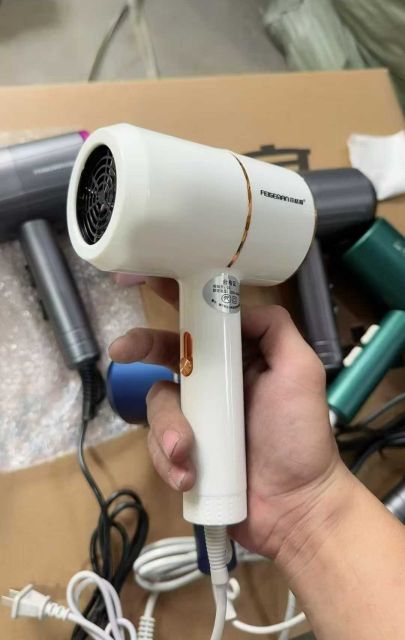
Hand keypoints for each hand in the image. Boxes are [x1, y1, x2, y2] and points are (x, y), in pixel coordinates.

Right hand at [109, 278, 345, 558]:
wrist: (295, 507)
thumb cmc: (300, 435)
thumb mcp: (301, 370)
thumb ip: (275, 328)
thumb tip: (237, 306)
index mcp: (239, 356)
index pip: (202, 319)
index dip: (172, 298)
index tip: (142, 280)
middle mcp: (213, 381)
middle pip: (165, 352)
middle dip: (141, 348)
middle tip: (122, 351)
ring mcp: (196, 416)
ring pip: (158, 402)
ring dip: (167, 428)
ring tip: (187, 455)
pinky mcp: (183, 451)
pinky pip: (157, 444)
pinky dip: (168, 460)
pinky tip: (189, 477)